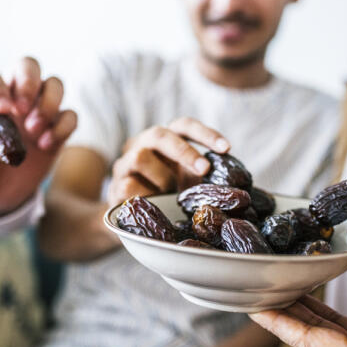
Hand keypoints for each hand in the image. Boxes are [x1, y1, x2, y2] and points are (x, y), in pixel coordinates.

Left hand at [0, 57, 76, 218]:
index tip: (2, 108)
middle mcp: (11, 98)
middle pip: (27, 66)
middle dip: (29, 80)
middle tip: (22, 109)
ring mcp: (35, 111)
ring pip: (54, 84)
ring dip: (49, 102)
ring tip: (34, 130)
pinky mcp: (54, 130)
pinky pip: (70, 115)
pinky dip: (63, 127)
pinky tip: (45, 146)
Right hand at [107, 117, 230, 206]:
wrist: (134, 221)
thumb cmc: (166, 194)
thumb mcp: (187, 181)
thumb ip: (202, 174)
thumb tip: (232, 177)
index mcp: (163, 139)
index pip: (183, 126)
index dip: (205, 134)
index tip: (226, 149)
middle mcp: (141, 145)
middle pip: (159, 134)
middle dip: (184, 151)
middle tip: (204, 170)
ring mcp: (124, 164)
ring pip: (141, 157)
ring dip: (162, 178)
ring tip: (169, 193)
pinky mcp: (115, 185)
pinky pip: (130, 185)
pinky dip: (147, 195)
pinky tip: (154, 202)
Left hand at [250, 218, 346, 346]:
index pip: (311, 343)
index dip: (278, 321)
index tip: (250, 304)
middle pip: (315, 343)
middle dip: (288, 314)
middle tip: (258, 288)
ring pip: (330, 344)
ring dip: (308, 316)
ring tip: (280, 289)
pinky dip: (331, 323)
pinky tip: (314, 301)